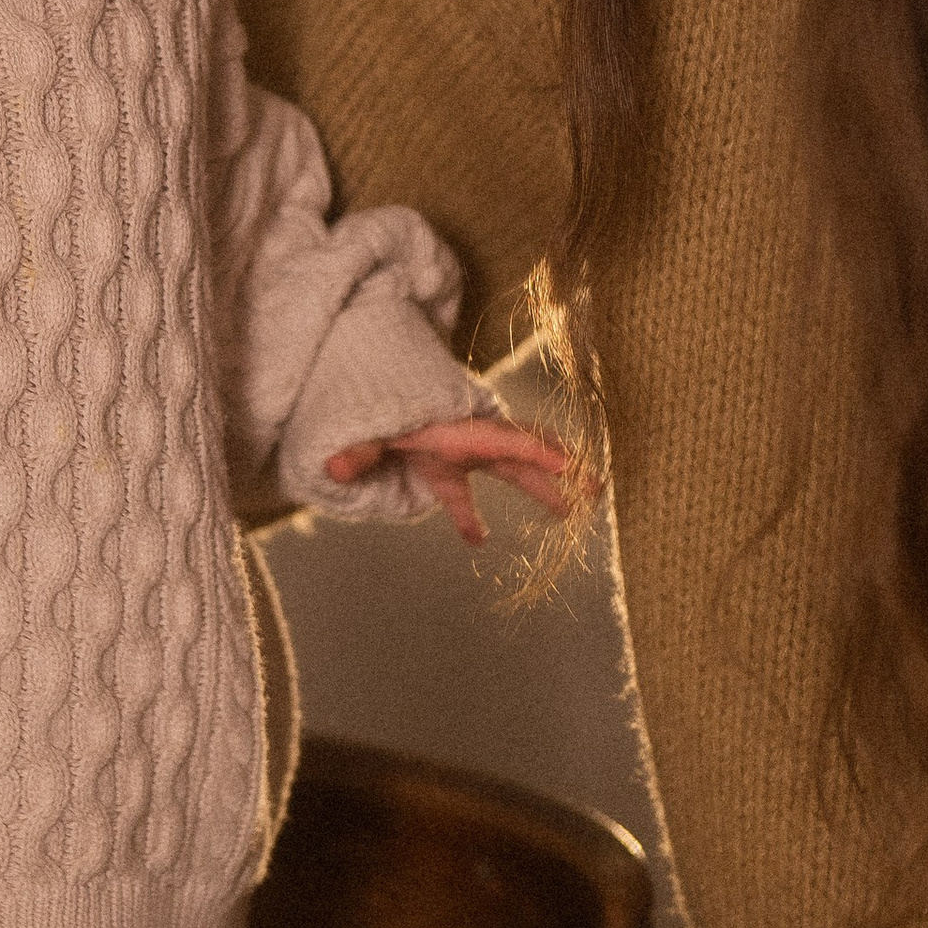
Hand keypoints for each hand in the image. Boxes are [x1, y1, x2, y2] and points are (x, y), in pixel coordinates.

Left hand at [320, 414, 592, 548]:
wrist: (370, 387)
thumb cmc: (375, 405)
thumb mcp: (366, 427)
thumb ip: (356, 448)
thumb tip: (332, 468)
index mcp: (459, 428)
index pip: (505, 440)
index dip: (536, 452)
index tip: (567, 464)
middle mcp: (468, 437)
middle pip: (522, 455)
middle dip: (559, 470)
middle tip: (595, 489)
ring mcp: (462, 450)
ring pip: (511, 470)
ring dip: (541, 488)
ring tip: (575, 510)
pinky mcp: (446, 464)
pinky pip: (468, 492)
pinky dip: (471, 516)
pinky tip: (475, 540)